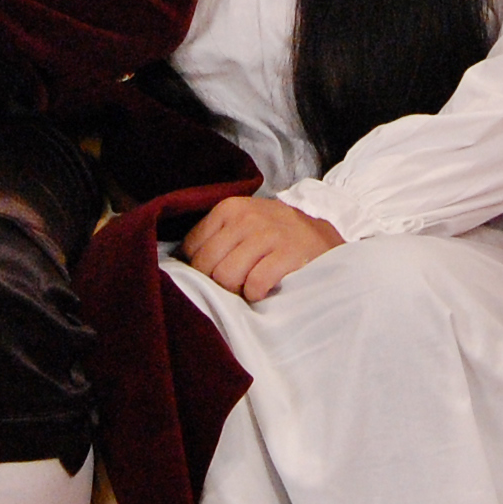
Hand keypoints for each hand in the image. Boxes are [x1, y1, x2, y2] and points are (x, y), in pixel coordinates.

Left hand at [181, 196, 343, 302]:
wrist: (322, 235)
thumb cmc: (274, 235)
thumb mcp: (243, 223)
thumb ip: (215, 237)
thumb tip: (180, 264)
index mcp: (229, 209)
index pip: (192, 248)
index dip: (200, 268)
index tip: (217, 271)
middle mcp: (246, 218)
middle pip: (207, 267)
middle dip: (218, 282)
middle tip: (235, 282)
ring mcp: (268, 235)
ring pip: (227, 277)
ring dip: (237, 289)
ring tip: (250, 284)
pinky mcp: (287, 255)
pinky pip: (254, 285)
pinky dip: (256, 294)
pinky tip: (265, 288)